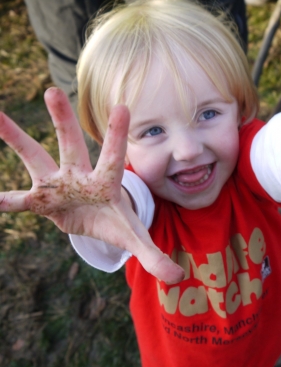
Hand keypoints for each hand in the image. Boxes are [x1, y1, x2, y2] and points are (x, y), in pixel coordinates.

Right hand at [0, 88, 183, 283]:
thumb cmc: (117, 222)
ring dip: (17, 140)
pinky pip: (20, 200)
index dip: (118, 135)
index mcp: (107, 183)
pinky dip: (5, 200)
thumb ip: (154, 255)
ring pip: (36, 159)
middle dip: (62, 120)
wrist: (97, 221)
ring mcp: (59, 185)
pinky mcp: (42, 200)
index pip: (114, 157)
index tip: (122, 106)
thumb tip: (177, 276)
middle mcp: (81, 176)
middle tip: (52, 90)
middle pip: (72, 146)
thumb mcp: (134, 238)